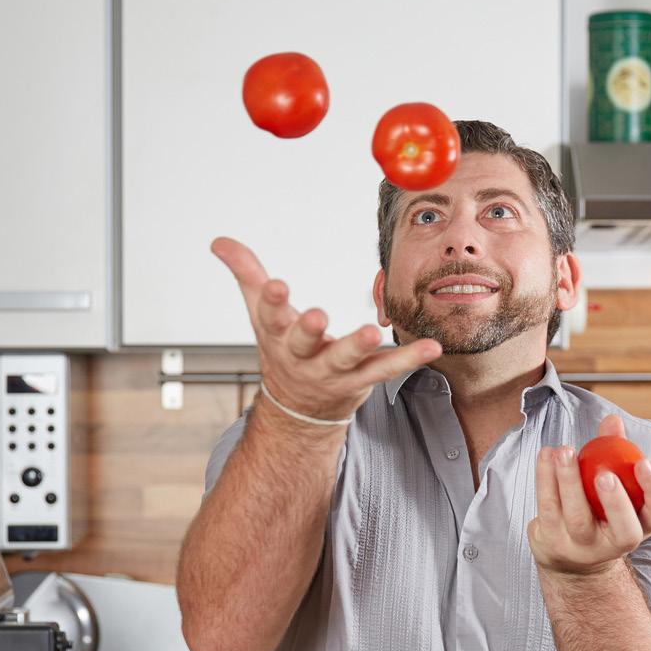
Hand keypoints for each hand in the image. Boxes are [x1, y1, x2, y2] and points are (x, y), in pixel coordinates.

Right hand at [212, 237, 440, 421]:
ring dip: (357, 346)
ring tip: (372, 332)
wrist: (299, 409)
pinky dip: (409, 359)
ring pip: (345, 360)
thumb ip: (246, 273)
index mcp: (277, 336)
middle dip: (308, 330)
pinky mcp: (361, 380)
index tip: (276, 284)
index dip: (272, 301)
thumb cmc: (283, 349)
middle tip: (317, 317)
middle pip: (302, 343)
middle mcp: (302, 356)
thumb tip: (219, 241)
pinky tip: (431, 347)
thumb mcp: (261, 313)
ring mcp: (332, 371)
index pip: (270, 316)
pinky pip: (385, 370)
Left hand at [527, 414, 650, 576]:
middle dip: (616, 500)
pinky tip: (546, 454)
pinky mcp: (553, 540)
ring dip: (570, 480)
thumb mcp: (612, 486)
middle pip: (623, 529)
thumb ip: (614, 452)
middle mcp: (616, 543)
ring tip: (565, 451)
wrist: (567, 556)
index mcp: (640, 526)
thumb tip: (612, 420)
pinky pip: (549, 507)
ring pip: (577, 516)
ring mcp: (583, 546)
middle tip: (605, 473)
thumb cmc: (597, 510)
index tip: (644, 461)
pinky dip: (545, 478)